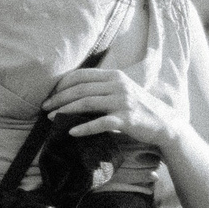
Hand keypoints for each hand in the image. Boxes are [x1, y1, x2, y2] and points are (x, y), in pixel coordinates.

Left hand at [42, 65, 180, 147]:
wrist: (164, 123)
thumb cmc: (139, 108)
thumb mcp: (121, 91)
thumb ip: (103, 88)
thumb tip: (74, 92)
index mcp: (114, 76)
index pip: (82, 75)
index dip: (63, 84)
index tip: (50, 93)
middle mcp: (118, 85)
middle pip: (81, 89)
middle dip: (59, 98)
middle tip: (45, 107)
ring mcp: (123, 101)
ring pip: (87, 103)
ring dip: (66, 111)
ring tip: (52, 119)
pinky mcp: (127, 118)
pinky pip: (101, 123)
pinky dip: (84, 128)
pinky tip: (72, 133)